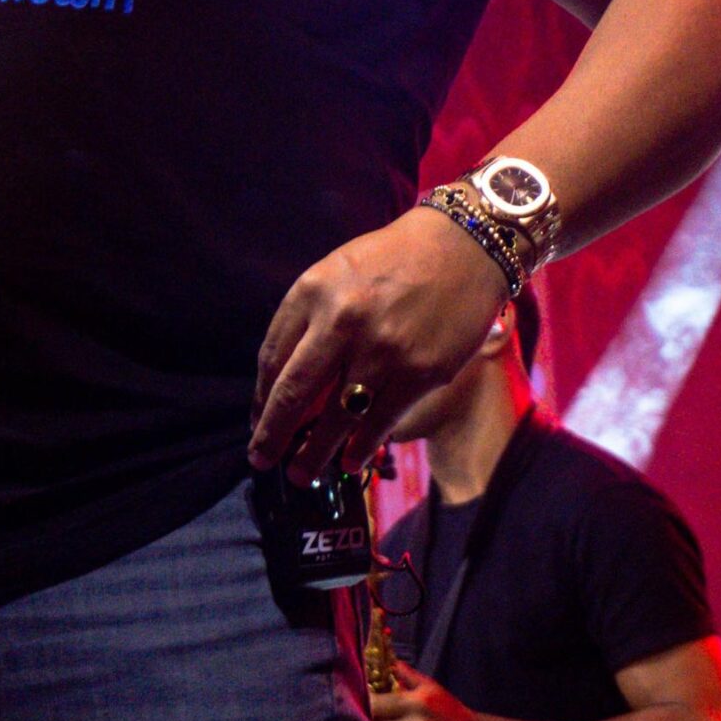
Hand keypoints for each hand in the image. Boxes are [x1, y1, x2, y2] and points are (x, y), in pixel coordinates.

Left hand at [250, 205, 504, 475]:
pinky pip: (378, 422)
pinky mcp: (419, 373)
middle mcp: (342, 321)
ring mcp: (382, 350)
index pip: (273, 358)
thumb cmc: (392, 261)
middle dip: (272, 434)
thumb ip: (310, 323)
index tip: (258, 421)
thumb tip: (288, 386)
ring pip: (335, 418)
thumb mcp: (336, 275)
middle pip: (293, 393)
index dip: (262, 399)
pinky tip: (348, 462)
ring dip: (313, 453)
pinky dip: (359, 448)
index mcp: (312, 292)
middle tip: (261, 460)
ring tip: (300, 473)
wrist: (462, 247)